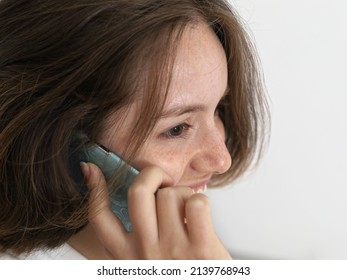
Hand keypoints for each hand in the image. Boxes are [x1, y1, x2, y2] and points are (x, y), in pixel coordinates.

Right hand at [81, 162, 231, 258]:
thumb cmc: (177, 273)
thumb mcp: (146, 261)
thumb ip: (139, 235)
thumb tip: (138, 198)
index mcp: (127, 256)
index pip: (99, 217)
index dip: (94, 188)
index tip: (92, 169)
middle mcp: (145, 252)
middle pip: (138, 192)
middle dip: (152, 173)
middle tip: (164, 180)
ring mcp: (172, 249)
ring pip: (170, 194)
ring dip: (183, 193)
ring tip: (187, 210)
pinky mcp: (201, 249)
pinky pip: (195, 203)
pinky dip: (200, 200)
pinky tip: (200, 215)